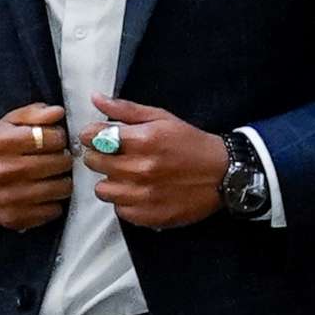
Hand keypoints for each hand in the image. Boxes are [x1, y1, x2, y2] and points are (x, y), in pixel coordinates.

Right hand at [0, 103, 74, 229]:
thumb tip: (58, 112)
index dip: (59, 137)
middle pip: (56, 163)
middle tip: (60, 158)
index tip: (56, 140)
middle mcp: (1, 171)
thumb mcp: (8, 125)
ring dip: (64, 181)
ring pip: (59, 188)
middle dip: (64, 159)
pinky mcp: (14, 218)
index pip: (47, 137)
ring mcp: (7, 197)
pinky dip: (55, 202)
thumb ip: (33, 114)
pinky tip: (45, 195)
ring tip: (55, 176)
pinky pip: (52, 211)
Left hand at [80, 95, 227, 229]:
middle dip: (99, 156)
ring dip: (110, 181)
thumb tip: (95, 98)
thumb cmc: (190, 143)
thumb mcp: (161, 118)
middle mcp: (140, 169)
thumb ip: (126, 110)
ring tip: (126, 175)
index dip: (91, 136)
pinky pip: (118, 209)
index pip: (94, 138)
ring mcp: (143, 196)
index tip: (97, 137)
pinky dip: (124, 201)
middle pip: (94, 163)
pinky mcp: (147, 216)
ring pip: (102, 190)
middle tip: (113, 155)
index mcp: (143, 141)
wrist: (222, 174)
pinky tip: (138, 191)